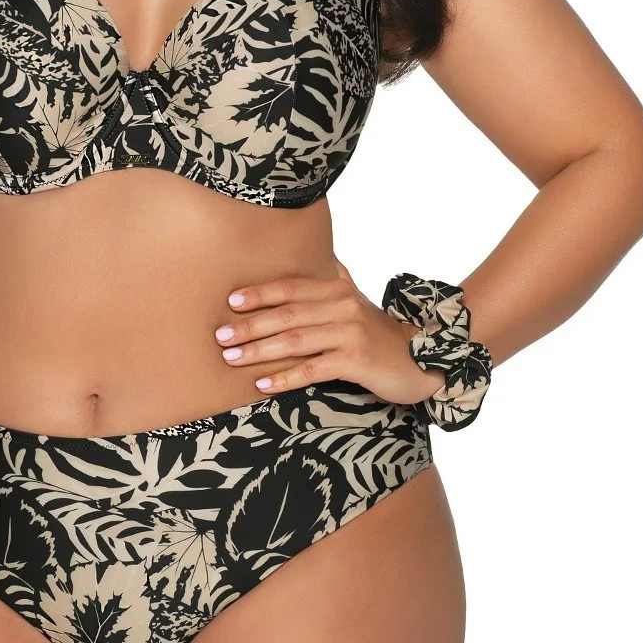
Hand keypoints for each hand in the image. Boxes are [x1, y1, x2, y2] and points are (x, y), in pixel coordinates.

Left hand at [214, 261, 446, 403]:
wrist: (423, 358)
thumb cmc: (381, 334)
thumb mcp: (358, 302)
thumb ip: (338, 280)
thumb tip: (324, 257)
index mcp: (338, 289)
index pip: (290, 288)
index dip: (259, 294)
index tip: (230, 302)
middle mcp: (342, 306)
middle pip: (286, 314)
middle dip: (249, 325)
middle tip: (219, 336)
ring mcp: (350, 332)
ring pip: (294, 340)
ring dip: (258, 350)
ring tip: (232, 358)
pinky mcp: (356, 360)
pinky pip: (312, 369)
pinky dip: (285, 377)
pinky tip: (262, 384)